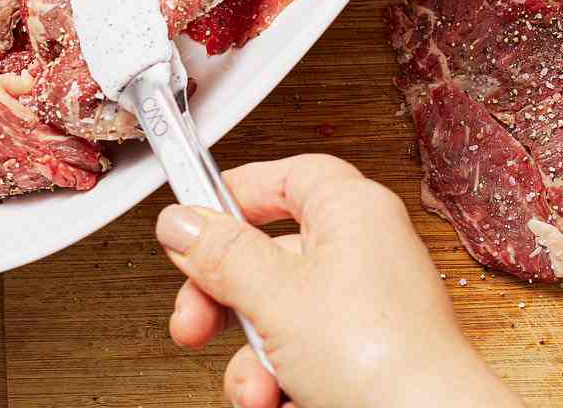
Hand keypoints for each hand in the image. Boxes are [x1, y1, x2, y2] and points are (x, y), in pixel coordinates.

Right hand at [157, 154, 523, 407]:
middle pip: (268, 253)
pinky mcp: (360, 352)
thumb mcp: (277, 296)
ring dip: (251, 358)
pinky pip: (300, 352)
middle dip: (224, 299)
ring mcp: (361, 303)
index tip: (191, 225)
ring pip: (277, 314)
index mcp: (352, 208)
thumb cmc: (380, 353)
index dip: (235, 196)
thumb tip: (182, 221)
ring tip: (258, 386)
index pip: (284, 176)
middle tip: (194, 322)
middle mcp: (361, 248)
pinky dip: (280, 379)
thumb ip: (222, 256)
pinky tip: (281, 399)